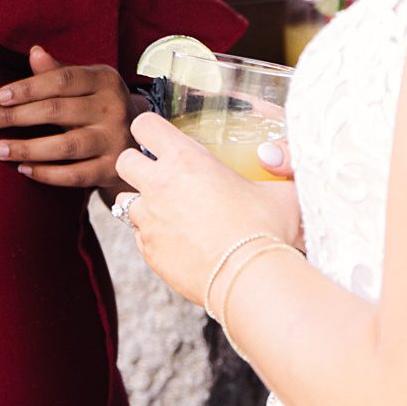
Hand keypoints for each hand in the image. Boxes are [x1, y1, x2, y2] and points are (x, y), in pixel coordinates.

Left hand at [0, 44, 140, 190]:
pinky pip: (75, 175)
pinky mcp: (112, 170)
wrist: (141, 144)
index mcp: (105, 80)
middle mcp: (114, 108)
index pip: (62, 80)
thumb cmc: (100, 107)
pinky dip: (47, 174)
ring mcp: (115, 141)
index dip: (28, 87)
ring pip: (65, 146)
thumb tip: (35, 51)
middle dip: (15, 116)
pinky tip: (23, 169)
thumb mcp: (87, 85)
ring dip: (27, 148)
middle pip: (58, 111)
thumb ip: (59, 72)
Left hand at [113, 109, 302, 306]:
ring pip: (126, 201)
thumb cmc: (267, 231)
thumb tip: (281, 158)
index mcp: (187, 160)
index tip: (159, 137)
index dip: (149, 129)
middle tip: (160, 174)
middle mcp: (159, 186)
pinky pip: (140, 236)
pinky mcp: (149, 252)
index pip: (145, 125)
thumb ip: (278, 169)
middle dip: (137, 165)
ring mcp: (149, 221)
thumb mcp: (282, 191)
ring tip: (170, 212)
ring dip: (144, 203)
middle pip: (124, 161)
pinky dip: (153, 236)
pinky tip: (179, 241)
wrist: (250, 280)